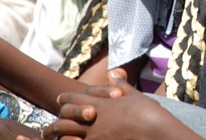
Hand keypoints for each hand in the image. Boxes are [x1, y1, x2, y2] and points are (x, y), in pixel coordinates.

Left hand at [42, 69, 198, 139]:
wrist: (156, 133)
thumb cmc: (149, 114)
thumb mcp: (136, 96)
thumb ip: (121, 85)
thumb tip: (113, 72)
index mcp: (103, 103)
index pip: (78, 96)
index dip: (67, 97)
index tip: (60, 99)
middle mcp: (94, 118)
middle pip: (67, 114)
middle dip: (58, 117)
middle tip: (52, 121)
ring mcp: (93, 135)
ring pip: (65, 132)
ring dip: (57, 133)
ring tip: (50, 136)